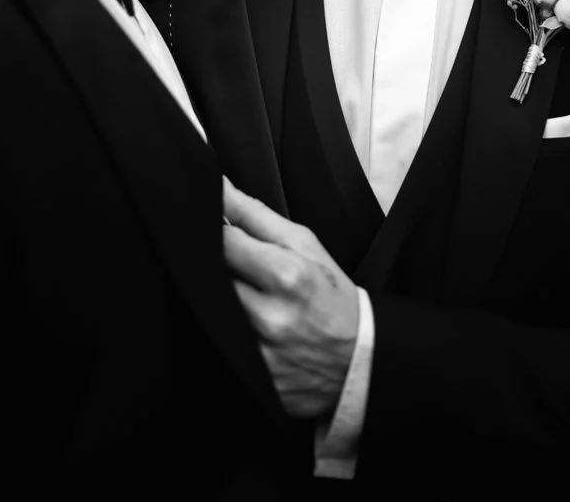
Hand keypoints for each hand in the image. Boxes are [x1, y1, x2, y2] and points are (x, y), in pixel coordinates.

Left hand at [222, 177, 358, 418]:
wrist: (359, 358)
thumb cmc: (330, 293)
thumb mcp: (304, 245)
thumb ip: (256, 216)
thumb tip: (220, 186)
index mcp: (287, 275)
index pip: (223, 242)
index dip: (212, 230)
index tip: (210, 227)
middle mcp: (270, 317)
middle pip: (212, 280)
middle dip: (211, 267)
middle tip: (223, 264)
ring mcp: (260, 356)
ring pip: (212, 316)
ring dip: (216, 302)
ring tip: (238, 296)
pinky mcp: (254, 383)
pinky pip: (221, 349)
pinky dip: (223, 335)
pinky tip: (238, 327)